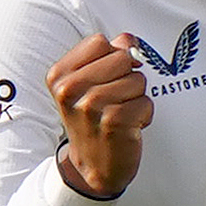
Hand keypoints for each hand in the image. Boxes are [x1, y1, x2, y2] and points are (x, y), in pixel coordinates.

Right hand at [47, 33, 151, 197]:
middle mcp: (70, 89)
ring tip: (120, 114)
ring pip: (138, 80)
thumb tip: (128, 40)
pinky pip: (146, 102)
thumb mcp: (90, 85)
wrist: (93, 166)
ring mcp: (91, 106)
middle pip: (122, 58)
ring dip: (137, 98)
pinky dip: (144, 114)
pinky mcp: (114, 121)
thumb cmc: (94, 120)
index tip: (109, 77)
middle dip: (129, 77)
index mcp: (59, 75)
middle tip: (116, 100)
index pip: (100, 42)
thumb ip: (107, 57)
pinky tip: (128, 127)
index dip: (114, 57)